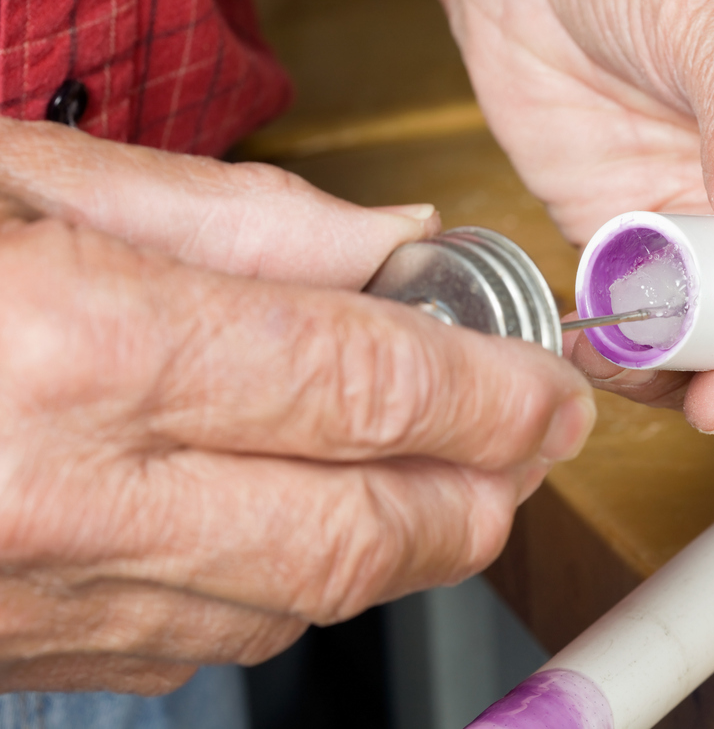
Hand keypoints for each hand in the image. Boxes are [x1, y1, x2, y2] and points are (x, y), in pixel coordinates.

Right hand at [0, 120, 594, 693]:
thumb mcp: (18, 177)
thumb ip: (232, 220)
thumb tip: (388, 246)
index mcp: (67, 348)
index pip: (358, 386)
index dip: (487, 391)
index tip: (550, 384)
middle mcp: (57, 495)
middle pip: (356, 527)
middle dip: (478, 492)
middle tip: (534, 443)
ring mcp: (37, 594)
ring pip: (296, 599)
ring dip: (402, 544)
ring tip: (453, 477)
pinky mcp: (21, 646)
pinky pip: (206, 639)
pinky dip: (295, 585)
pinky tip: (316, 524)